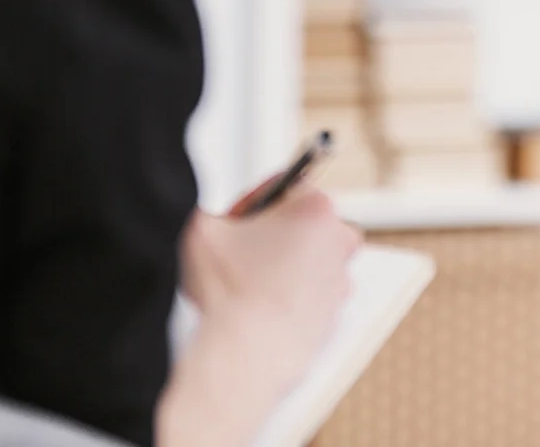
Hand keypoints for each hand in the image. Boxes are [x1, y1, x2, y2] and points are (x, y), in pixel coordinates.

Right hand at [179, 185, 361, 400]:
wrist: (245, 355)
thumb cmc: (230, 293)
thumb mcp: (201, 228)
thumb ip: (204, 207)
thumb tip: (199, 209)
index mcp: (316, 209)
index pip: (287, 185)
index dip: (256, 201)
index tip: (240, 218)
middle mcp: (338, 241)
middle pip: (304, 222)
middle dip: (276, 231)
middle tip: (243, 250)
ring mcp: (339, 280)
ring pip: (309, 260)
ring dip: (284, 265)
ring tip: (248, 282)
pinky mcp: (334, 314)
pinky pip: (310, 295)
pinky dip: (290, 297)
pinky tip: (259, 307)